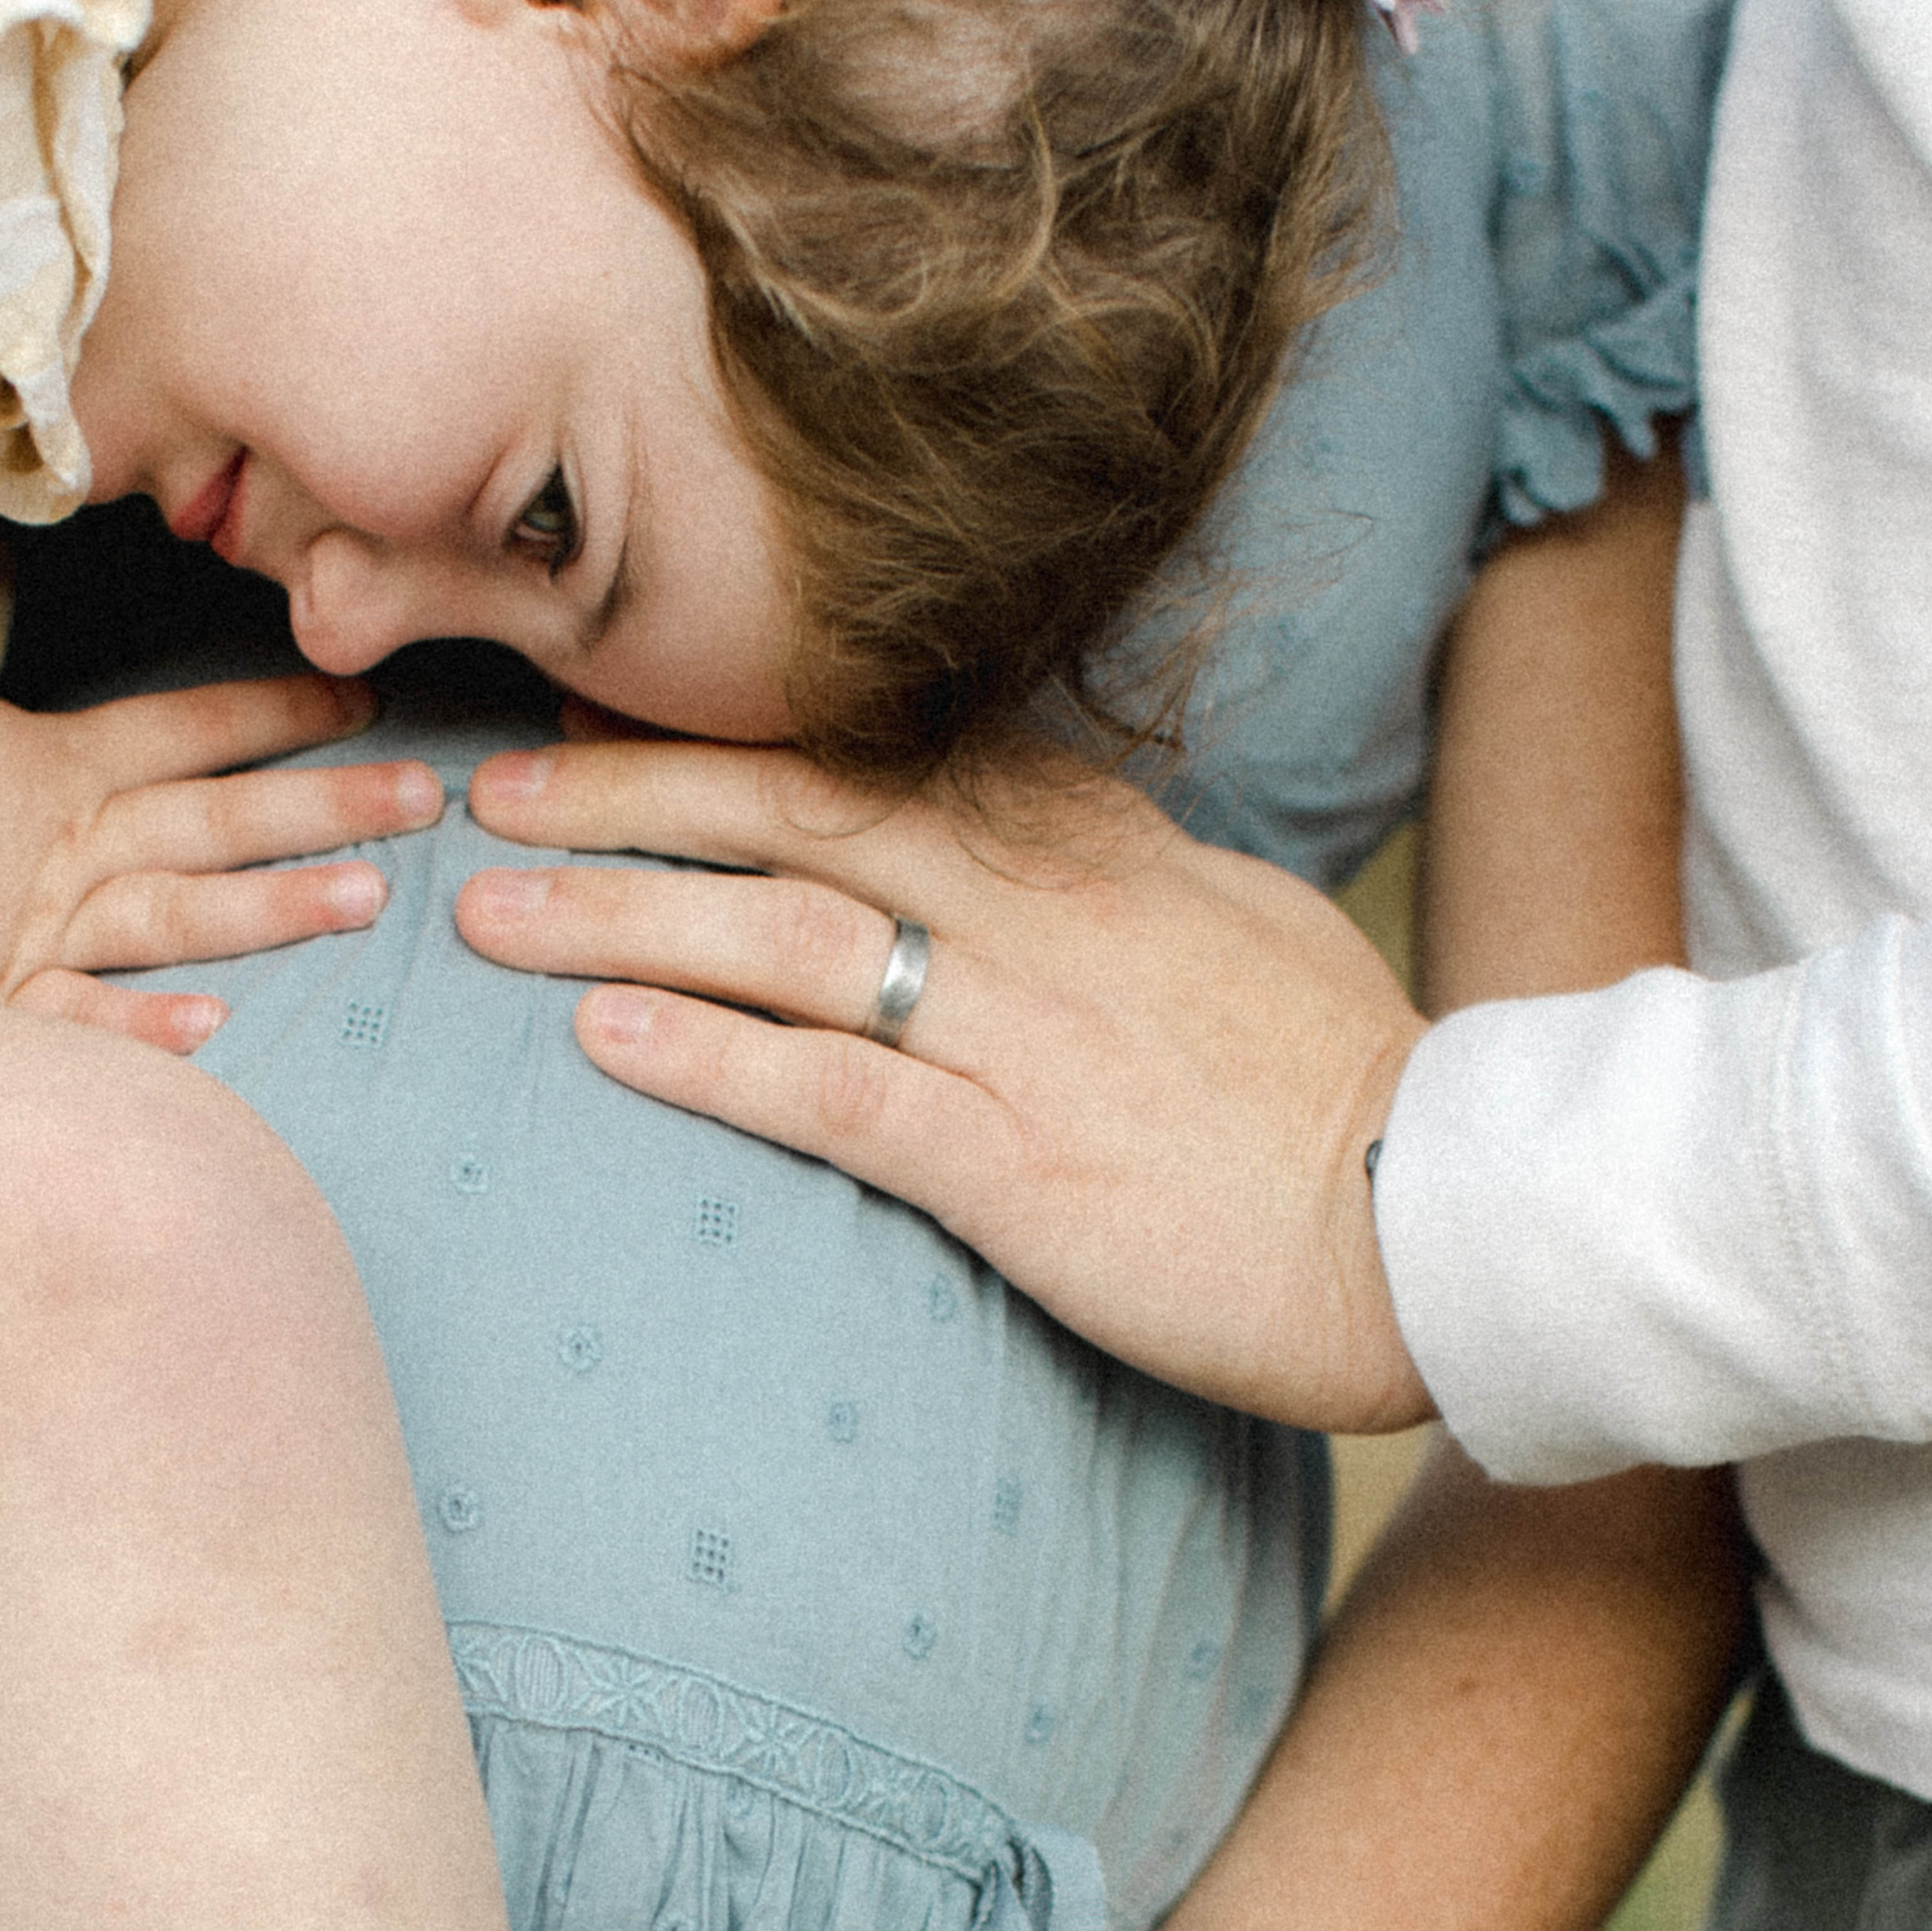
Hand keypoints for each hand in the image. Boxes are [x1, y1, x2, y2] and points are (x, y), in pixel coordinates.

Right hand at [0, 672, 444, 1023]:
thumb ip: (9, 784)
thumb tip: (56, 791)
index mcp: (45, 772)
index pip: (185, 732)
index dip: (275, 720)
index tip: (361, 707)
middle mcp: (57, 847)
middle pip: (214, 817)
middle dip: (324, 806)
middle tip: (427, 796)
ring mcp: (26, 926)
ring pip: (171, 908)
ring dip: (270, 905)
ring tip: (368, 900)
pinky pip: (70, 1020)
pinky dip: (136, 1029)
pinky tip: (212, 1035)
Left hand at [459, 738, 1432, 1433]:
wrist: (1450, 1217)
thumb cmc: (1340, 1094)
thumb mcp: (1232, 931)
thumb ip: (1114, 881)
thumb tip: (1032, 842)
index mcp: (1091, 851)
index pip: (876, 755)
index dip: (720, 730)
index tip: (596, 713)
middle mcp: (1042, 915)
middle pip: (795, 813)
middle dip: (624, 791)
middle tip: (481, 790)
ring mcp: (1027, 1035)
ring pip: (789, 938)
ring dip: (623, 915)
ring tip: (486, 912)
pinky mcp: (1020, 1166)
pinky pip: (838, 1093)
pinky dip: (715, 1061)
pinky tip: (606, 1042)